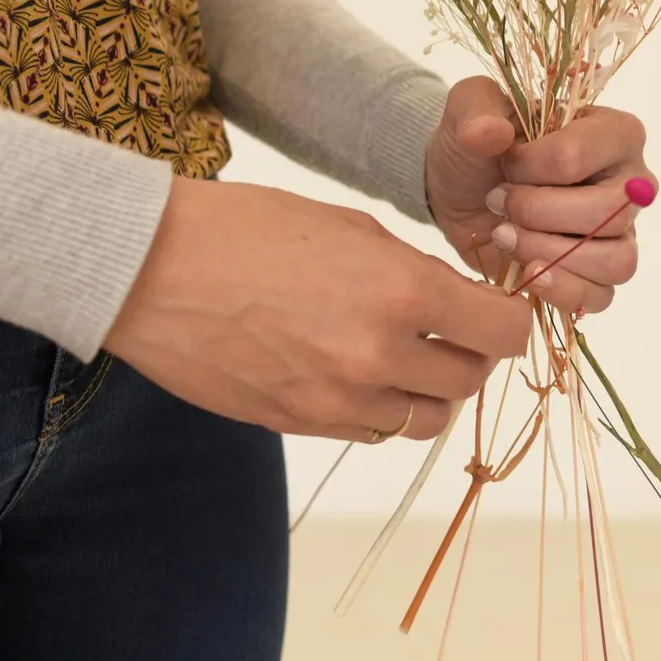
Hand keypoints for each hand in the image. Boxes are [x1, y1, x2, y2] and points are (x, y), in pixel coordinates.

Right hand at [106, 178, 529, 442]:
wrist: (150, 269)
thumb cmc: (248, 229)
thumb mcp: (354, 228)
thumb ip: (415, 272)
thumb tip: (460, 302)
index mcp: (402, 292)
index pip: (503, 332)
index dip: (510, 319)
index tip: (498, 308)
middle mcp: (377, 355)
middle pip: (471, 380)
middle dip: (471, 353)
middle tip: (452, 329)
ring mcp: (336, 399)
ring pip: (426, 419)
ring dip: (429, 390)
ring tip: (405, 355)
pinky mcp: (299, 424)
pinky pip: (372, 432)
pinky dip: (381, 408)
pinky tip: (358, 372)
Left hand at [425, 77, 652, 315]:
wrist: (463, 191)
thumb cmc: (482, 144)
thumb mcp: (469, 107)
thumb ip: (475, 109)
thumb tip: (488, 133)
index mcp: (614, 132)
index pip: (578, 157)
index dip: (529, 166)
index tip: (505, 163)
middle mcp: (632, 184)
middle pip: (607, 213)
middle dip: (539, 213)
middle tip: (500, 203)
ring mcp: (622, 233)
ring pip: (616, 260)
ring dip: (551, 253)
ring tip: (508, 237)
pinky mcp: (601, 274)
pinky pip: (603, 296)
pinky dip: (562, 291)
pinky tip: (528, 273)